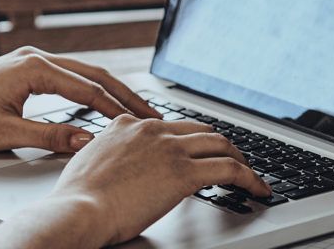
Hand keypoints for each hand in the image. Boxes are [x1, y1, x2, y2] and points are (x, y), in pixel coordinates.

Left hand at [0, 46, 160, 152]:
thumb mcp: (5, 133)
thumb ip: (50, 135)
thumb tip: (88, 138)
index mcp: (34, 69)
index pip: (88, 89)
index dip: (115, 109)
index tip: (137, 124)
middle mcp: (37, 58)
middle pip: (94, 74)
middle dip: (123, 94)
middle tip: (150, 112)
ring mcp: (32, 61)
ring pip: (83, 72)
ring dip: (109, 90)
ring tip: (133, 107)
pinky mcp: (27, 68)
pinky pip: (69, 75)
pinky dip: (90, 87)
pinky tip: (101, 99)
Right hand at [51, 115, 272, 245]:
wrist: (77, 209)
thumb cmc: (77, 197)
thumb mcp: (90, 162)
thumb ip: (110, 154)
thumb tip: (119, 166)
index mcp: (129, 124)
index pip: (172, 125)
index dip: (191, 139)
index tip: (199, 150)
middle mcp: (152, 129)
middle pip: (201, 129)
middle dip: (220, 145)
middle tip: (232, 160)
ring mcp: (169, 148)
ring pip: (220, 144)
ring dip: (240, 159)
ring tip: (249, 175)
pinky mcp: (183, 171)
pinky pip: (229, 169)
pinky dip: (249, 178)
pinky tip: (257, 189)